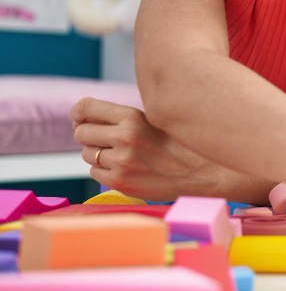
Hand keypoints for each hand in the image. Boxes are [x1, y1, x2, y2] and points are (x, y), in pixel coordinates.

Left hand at [71, 98, 218, 200]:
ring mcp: (121, 163)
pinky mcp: (120, 183)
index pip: (85, 108)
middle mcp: (124, 138)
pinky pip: (95, 173)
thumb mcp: (153, 119)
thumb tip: (78, 119)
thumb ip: (120, 118)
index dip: (79, 112)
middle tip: (108, 139)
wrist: (202, 171)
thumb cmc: (177, 142)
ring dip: (99, 154)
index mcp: (132, 117)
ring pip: (88, 154)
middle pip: (81, 133)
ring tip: (124, 155)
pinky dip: (106, 171)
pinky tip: (127, 168)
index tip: (81, 117)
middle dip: (90, 135)